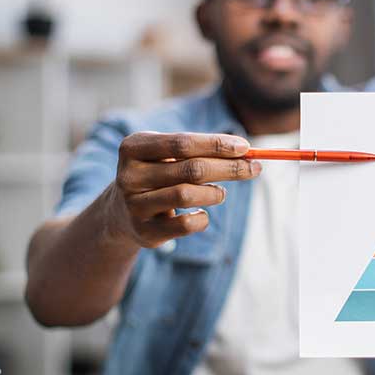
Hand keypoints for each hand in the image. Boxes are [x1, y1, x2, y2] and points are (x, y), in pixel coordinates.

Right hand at [107, 132, 258, 247]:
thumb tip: (246, 153)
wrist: (120, 213)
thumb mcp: (169, 156)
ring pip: (187, 196)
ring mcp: (134, 205)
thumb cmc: (158, 175)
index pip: (183, 142)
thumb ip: (201, 151)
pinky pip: (185, 225)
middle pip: (191, 168)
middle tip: (255, 168)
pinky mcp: (145, 232)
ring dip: (215, 193)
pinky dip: (202, 218)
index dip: (217, 144)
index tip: (246, 147)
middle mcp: (129, 175)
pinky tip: (202, 213)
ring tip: (221, 193)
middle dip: (229, 168)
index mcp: (134, 147)